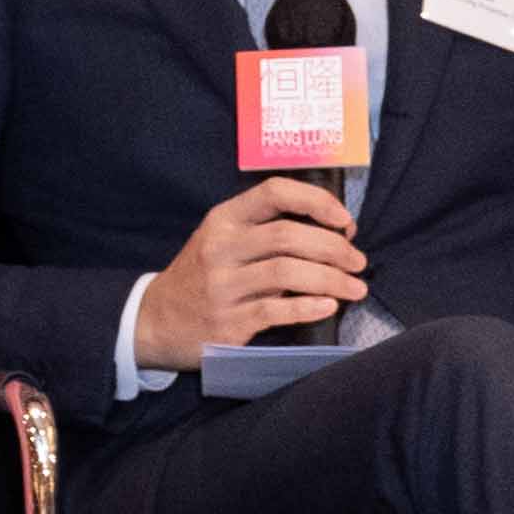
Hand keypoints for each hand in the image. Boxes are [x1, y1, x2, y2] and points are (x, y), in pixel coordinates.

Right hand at [129, 177, 363, 369]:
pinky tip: (328, 306)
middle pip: (288, 235)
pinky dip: (310, 307)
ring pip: (288, 272)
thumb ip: (266, 232)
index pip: (273, 192)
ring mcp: (222, 285)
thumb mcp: (221, 241)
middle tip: (358, 262)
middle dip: (334, 248)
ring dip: (332, 279)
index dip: (315, 201)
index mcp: (223, 219)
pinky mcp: (228, 321)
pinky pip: (278, 310)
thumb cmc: (202, 277)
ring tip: (355, 288)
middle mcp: (221, 247)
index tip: (344, 221)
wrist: (155, 321)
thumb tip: (333, 231)